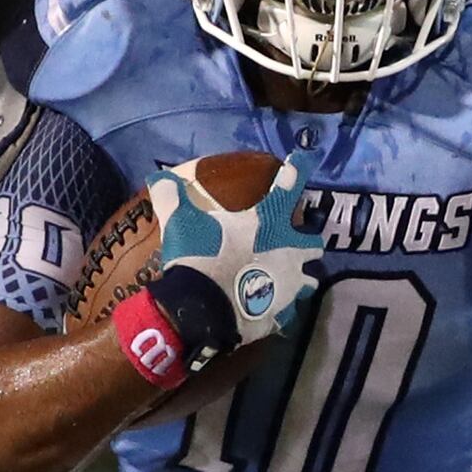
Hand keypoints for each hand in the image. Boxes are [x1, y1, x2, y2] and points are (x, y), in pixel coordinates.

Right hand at [149, 156, 324, 359]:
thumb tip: (158, 176)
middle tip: (295, 242)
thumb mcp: (180, 223)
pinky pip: (288, 311)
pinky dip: (281, 309)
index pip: (288, 187)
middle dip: (307, 242)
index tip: (303, 158)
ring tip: (288, 279)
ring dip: (300, 278)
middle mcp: (289, 251)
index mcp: (268, 223)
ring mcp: (289, 285)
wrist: (203, 311)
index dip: (297, 170)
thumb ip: (171, 197)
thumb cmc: (199, 258)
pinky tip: (270, 309)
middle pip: (313, 244)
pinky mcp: (281, 313)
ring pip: (309, 281)